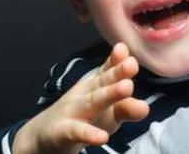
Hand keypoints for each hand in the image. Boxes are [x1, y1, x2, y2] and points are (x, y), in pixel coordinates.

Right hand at [13, 43, 149, 153]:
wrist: (42, 136)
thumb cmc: (81, 119)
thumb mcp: (106, 113)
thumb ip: (125, 106)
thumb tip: (145, 105)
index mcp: (96, 88)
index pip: (107, 71)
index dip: (117, 61)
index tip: (127, 51)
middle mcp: (85, 96)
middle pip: (102, 83)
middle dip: (117, 73)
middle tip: (132, 64)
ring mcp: (73, 113)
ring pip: (92, 103)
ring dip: (109, 94)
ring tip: (126, 87)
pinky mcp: (63, 133)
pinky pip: (76, 132)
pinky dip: (88, 133)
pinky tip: (102, 137)